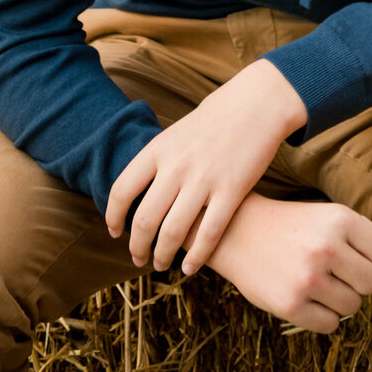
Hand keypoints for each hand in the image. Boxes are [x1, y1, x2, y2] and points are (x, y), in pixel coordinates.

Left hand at [105, 59, 307, 274]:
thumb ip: (158, 161)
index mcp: (159, 149)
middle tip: (139, 259)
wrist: (257, 103)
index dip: (114, 217)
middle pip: (144, 220)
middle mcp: (177, 165)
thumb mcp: (177, 133)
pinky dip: (196, 257)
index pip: (122, 191)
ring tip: (161, 265)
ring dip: (163, 256)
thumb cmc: (215, 119)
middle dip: (137, 247)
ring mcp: (204, 179)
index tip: (115, 233)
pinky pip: (209, 234)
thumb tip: (136, 192)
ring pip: (173, 233)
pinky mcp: (232, 190)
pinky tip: (191, 267)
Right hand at [206, 192, 371, 332]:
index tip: (354, 254)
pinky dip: (323, 316)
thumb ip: (368, 236)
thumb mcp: (330, 217)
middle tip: (334, 270)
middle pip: (371, 283)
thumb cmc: (294, 225)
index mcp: (339, 220)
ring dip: (341, 299)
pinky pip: (331, 325)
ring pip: (353, 306)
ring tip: (318, 281)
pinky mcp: (291, 306)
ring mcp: (308, 279)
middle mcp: (326, 248)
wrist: (239, 233)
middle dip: (358, 281)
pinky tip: (306, 296)